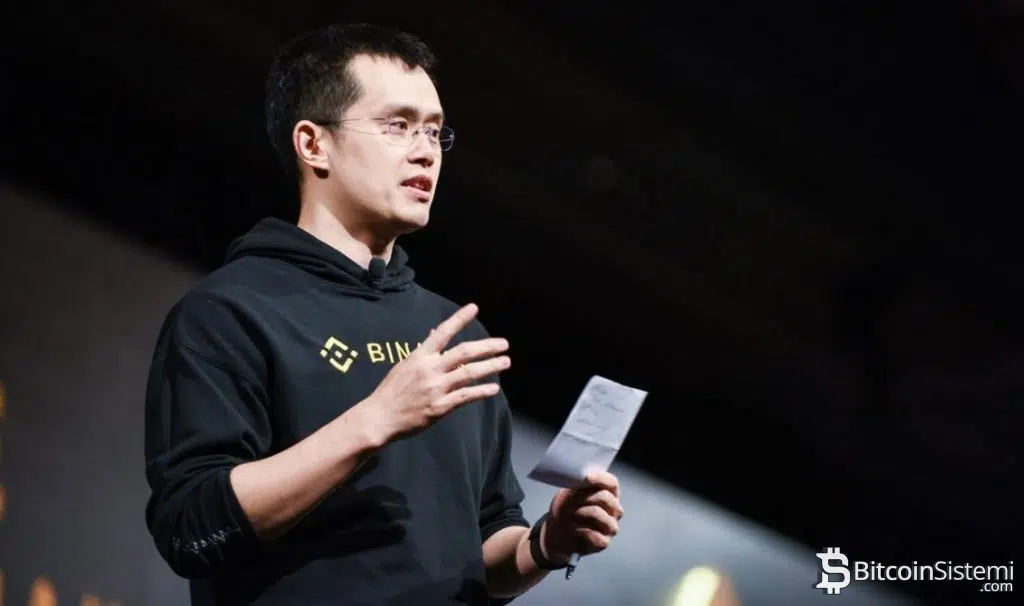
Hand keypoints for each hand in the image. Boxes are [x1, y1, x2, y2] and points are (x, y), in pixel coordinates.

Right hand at [360, 303, 509, 443]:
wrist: (380, 417)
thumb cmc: (392, 390)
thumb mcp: (405, 364)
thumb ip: (424, 351)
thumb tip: (434, 334)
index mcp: (420, 356)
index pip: (443, 332)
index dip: (459, 319)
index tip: (474, 308)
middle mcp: (430, 369)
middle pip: (464, 352)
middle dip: (487, 347)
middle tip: (504, 344)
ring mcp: (436, 388)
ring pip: (469, 373)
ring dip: (490, 366)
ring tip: (505, 362)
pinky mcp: (440, 407)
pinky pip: (465, 396)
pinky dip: (481, 391)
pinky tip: (494, 388)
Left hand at [543, 471, 623, 561]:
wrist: (557, 534)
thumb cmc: (565, 510)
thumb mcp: (568, 493)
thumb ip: (580, 485)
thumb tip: (585, 477)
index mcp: (608, 494)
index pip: (612, 483)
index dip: (601, 479)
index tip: (586, 478)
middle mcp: (614, 510)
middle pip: (605, 497)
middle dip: (584, 497)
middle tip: (570, 502)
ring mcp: (611, 527)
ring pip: (600, 515)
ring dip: (581, 513)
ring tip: (570, 516)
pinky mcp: (605, 542)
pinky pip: (596, 534)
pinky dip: (581, 531)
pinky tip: (574, 530)